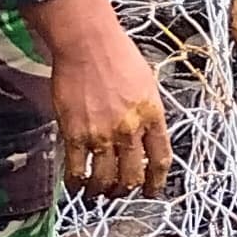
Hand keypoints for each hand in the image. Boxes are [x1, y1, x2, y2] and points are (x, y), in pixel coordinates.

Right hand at [32, 0, 170, 195]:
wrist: (88, 43)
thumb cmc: (116, 54)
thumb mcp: (146, 82)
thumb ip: (147, 111)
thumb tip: (145, 133)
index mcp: (152, 115)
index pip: (160, 158)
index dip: (157, 181)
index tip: (153, 191)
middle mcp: (130, 129)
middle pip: (132, 175)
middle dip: (126, 190)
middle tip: (119, 192)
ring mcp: (103, 134)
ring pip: (105, 179)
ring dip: (101, 191)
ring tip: (96, 193)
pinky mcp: (76, 134)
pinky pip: (77, 170)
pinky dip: (77, 183)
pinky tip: (76, 184)